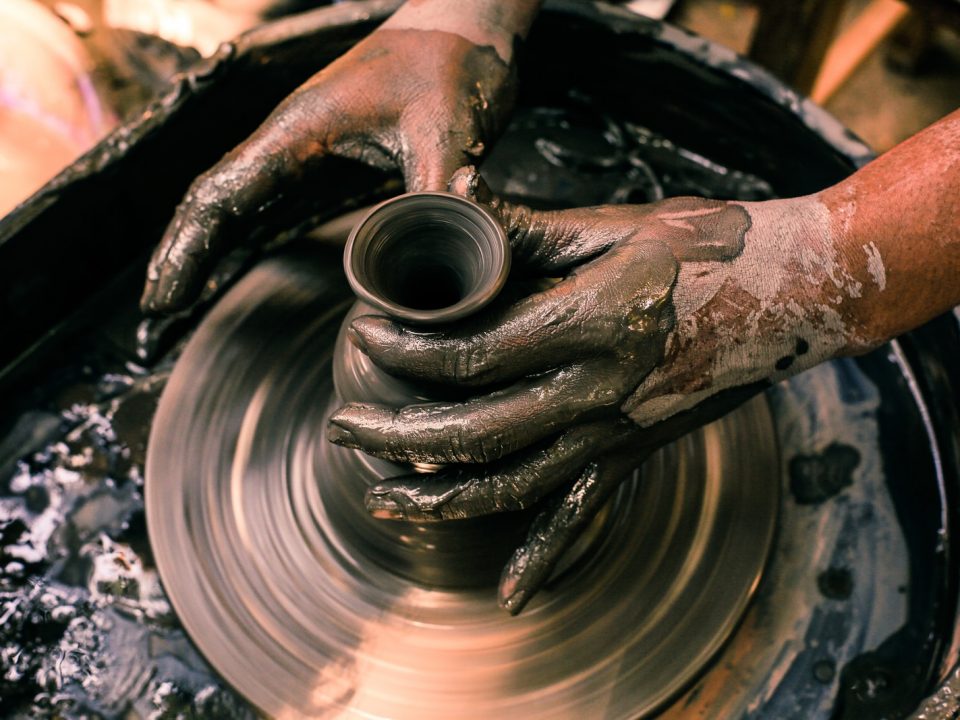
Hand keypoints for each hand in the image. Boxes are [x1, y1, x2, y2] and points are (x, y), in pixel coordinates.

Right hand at [140, 19, 517, 312]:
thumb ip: (435, 201)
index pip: (223, 195)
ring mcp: (306, 145)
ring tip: (178, 294)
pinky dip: (244, 231)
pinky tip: (233, 257)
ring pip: (237, 198)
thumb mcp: (448, 135)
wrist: (467, 24)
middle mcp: (291, 136)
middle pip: (215, 199)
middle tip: (157, 309)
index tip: (164, 298)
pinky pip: (271, 197)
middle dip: (183, 252)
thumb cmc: (453, 63)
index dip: (189, 250)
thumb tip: (440, 266)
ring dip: (206, 244)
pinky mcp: (328, 155)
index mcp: (301, 128)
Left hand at [328, 167, 866, 612]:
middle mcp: (599, 391)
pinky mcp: (635, 451)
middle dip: (394, 434)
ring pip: (514, 485)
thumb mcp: (611, 227)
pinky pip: (585, 513)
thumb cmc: (707, 246)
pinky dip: (545, 555)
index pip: (470, 355)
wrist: (799, 291)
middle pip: (473, 432)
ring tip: (379, 496)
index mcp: (588, 325)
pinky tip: (509, 593)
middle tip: (341, 426)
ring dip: (439, 497)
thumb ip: (525, 228)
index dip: (405, 351)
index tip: (363, 336)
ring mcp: (619, 432)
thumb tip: (454, 200)